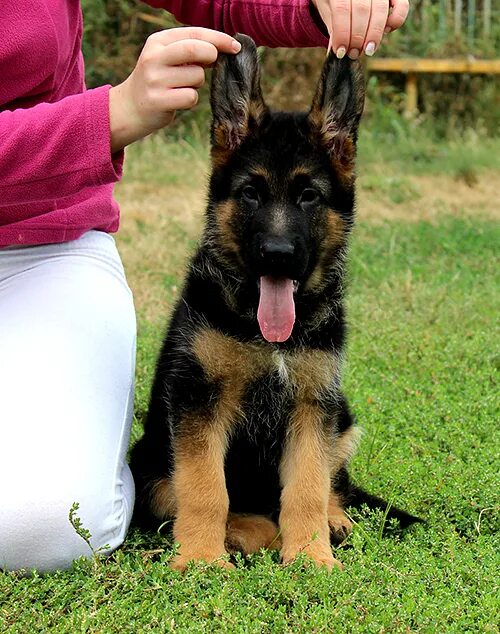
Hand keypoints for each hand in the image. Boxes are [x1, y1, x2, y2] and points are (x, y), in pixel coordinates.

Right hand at [109, 27, 240, 152]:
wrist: (129, 108)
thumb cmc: (158, 81)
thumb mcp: (167, 58)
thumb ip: (189, 50)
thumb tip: (224, 48)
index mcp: (158, 41)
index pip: (194, 33)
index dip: (218, 39)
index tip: (235, 46)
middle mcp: (154, 57)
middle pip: (195, 49)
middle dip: (211, 56)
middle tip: (212, 65)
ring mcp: (155, 79)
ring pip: (197, 76)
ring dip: (198, 83)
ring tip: (182, 87)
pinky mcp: (158, 101)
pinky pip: (191, 97)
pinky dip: (191, 100)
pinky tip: (178, 100)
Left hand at [311, 0, 408, 58]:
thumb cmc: (335, 2)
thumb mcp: (328, 11)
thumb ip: (333, 27)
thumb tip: (336, 52)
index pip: (341, 9)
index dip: (342, 33)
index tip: (340, 52)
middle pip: (361, 10)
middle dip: (357, 37)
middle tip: (353, 53)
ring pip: (379, 9)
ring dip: (374, 34)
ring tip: (367, 50)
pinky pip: (401, 5)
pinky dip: (396, 19)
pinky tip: (386, 31)